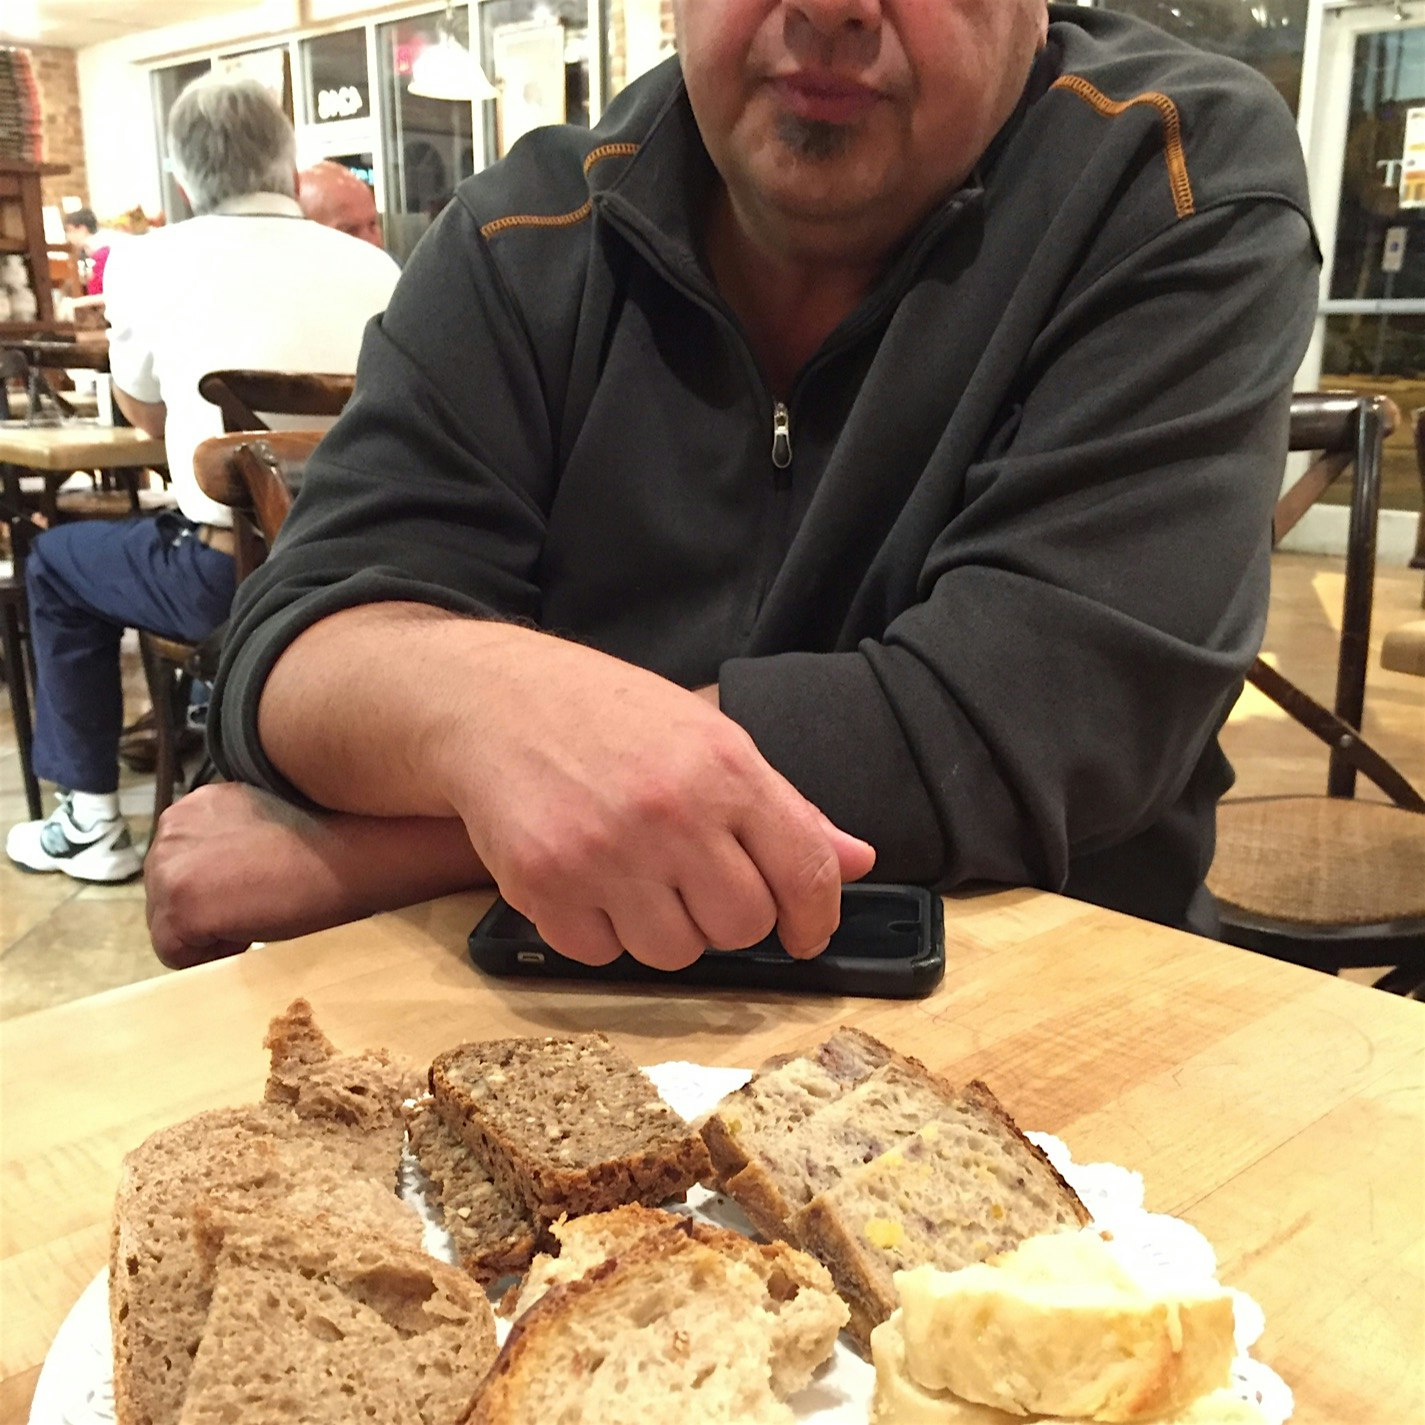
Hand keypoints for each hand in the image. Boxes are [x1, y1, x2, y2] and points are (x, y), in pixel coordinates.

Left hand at [145, 782, 487, 968]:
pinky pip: (178, 955)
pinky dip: (214, 956)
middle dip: (209, 910)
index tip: (259, 892)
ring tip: (263, 917)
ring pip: (169, 926)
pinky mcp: (181, 904)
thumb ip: (234, 841)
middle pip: (167, 896)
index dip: (220, 889)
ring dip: (213, 931)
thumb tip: (228, 880)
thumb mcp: (267, 827)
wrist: (354, 850)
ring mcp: (170, 865)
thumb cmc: (329, 842)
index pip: (182, 866)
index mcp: (196, 805)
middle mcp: (172, 826)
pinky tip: (257, 931)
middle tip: (263, 908)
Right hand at [435, 629, 875, 970]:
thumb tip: (857, 860)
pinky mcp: (546, 885)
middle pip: (742, 927)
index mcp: (725, 767)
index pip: (806, 870)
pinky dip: (598, 931)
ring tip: (633, 874)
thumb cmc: (607, 716)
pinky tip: (585, 879)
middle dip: (726, 916)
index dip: (816, 917)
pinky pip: (600, 955)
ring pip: (674, 953)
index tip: (805, 933)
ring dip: (661, 928)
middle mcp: (671, 812)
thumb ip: (785, 808)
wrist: (492, 702)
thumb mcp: (707, 737)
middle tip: (692, 880)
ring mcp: (606, 853)